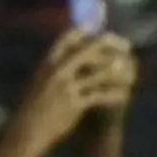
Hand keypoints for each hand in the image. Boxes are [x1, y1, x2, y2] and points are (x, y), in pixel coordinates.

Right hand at [11, 28, 139, 146]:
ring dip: (115, 71)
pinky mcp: (74, 104)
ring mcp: (66, 87)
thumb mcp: (38, 82)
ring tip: (130, 70)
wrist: (26, 130)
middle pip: (87, 51)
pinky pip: (99, 96)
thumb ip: (52, 69)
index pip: (65, 39)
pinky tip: (124, 95)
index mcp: (46, 64)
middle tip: (126, 45)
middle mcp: (56, 72)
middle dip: (108, 45)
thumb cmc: (32, 108)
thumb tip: (63, 57)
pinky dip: (113, 95)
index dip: (83, 31)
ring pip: (97, 73)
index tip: (97, 26)